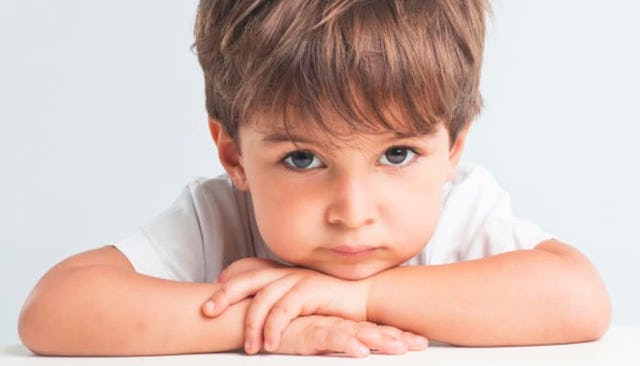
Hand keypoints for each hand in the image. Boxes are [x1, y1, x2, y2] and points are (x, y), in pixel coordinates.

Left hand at [201, 258, 370, 353]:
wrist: (366, 296)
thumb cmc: (334, 301)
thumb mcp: (303, 298)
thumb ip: (282, 300)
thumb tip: (261, 312)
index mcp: (282, 272)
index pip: (248, 270)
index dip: (229, 280)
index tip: (212, 294)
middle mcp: (287, 272)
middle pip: (248, 279)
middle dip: (224, 295)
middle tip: (206, 311)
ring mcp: (298, 280)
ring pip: (264, 298)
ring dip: (251, 324)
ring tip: (247, 347)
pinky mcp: (310, 291)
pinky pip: (284, 310)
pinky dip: (274, 327)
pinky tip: (269, 343)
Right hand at [273, 315, 428, 356]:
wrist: (254, 315)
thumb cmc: (282, 326)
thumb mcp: (312, 334)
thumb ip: (332, 337)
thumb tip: (354, 345)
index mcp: (339, 323)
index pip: (371, 328)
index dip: (395, 333)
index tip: (418, 340)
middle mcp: (334, 322)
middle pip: (371, 330)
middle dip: (397, 337)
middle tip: (420, 343)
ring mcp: (322, 325)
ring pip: (356, 333)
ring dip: (378, 340)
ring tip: (400, 348)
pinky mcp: (305, 333)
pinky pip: (328, 338)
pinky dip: (345, 344)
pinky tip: (360, 351)